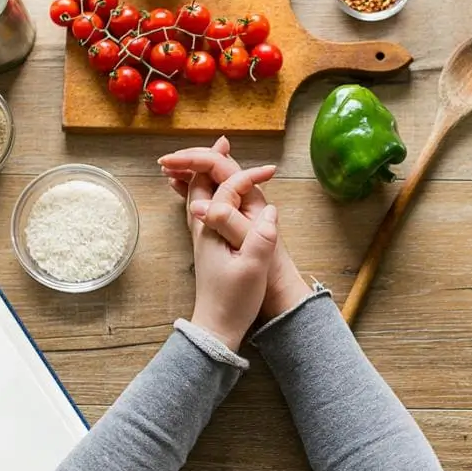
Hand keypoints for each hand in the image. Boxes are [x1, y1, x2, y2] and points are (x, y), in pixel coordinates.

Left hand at [161, 138, 312, 320]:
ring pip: (199, 196)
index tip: (272, 171)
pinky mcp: (208, 246)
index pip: (228, 189)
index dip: (249, 176)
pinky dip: (209, 193)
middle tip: (223, 142)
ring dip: (207, 175)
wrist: (215, 328)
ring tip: (215, 159)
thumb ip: (260, 237)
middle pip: (201, 184)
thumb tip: (271, 211)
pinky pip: (204, 209)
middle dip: (211, 161)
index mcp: (212, 229)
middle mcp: (202, 228)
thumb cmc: (232, 301)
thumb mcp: (252, 269)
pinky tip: (217, 196)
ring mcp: (203, 237)